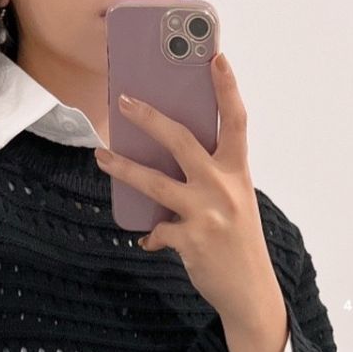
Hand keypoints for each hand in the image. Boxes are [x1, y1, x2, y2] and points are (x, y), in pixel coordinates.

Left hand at [94, 52, 283, 329]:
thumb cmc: (240, 245)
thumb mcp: (236, 203)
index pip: (235, 121)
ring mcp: (206, 213)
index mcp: (238, 173)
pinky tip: (151, 241)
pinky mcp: (191, 241)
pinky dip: (151, 236)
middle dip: (149, 118)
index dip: (227, 88)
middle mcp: (223, 187)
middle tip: (124, 103)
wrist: (250, 292)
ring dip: (124, 169)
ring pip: (155, 183)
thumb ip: (212, 179)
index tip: (215, 59)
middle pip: (181, 141)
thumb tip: (170, 164)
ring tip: (102, 158)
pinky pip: (157, 231)